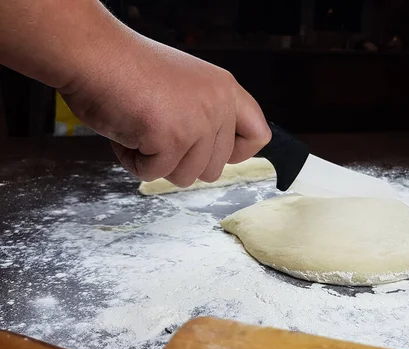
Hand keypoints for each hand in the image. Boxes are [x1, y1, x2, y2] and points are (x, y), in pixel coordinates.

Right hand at [60, 34, 270, 186]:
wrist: (91, 54)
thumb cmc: (127, 70)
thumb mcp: (185, 88)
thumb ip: (207, 116)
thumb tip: (215, 157)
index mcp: (225, 89)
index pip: (259, 136)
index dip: (236, 154)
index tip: (210, 150)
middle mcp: (218, 105)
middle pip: (215, 169)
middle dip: (180, 161)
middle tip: (155, 130)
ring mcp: (198, 122)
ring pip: (186, 177)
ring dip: (156, 162)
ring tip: (140, 127)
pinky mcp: (172, 138)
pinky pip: (154, 174)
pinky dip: (133, 161)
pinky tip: (126, 130)